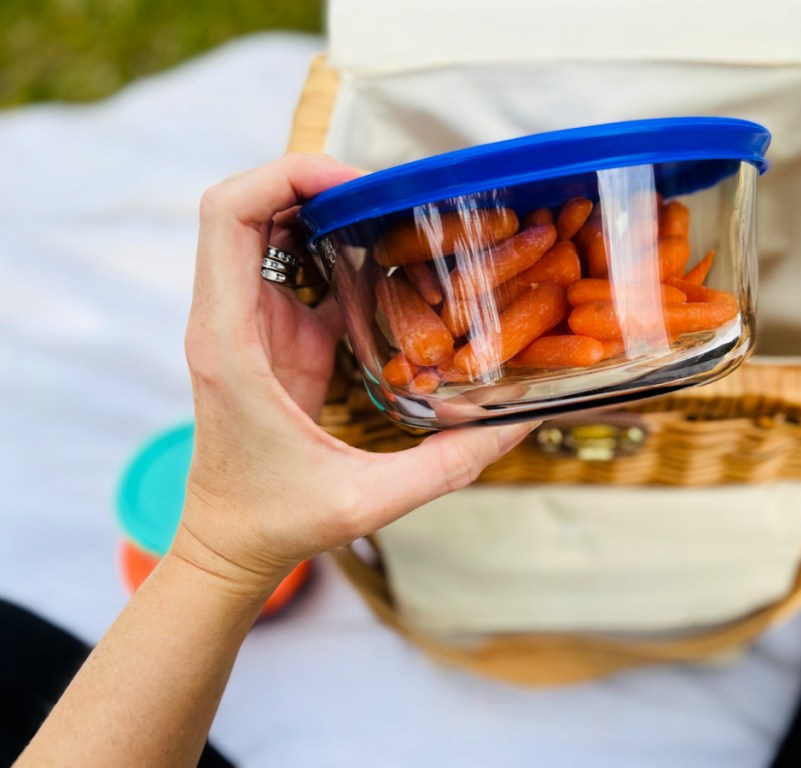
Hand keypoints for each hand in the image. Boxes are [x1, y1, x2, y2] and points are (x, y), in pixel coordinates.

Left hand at [174, 154, 534, 597]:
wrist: (228, 545)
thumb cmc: (278, 522)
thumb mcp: (371, 499)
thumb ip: (451, 463)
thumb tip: (521, 421)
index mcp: (231, 342)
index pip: (229, 216)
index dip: (287, 174)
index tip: (355, 185)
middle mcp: (227, 320)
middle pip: (246, 206)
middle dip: (312, 179)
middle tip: (388, 193)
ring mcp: (245, 324)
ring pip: (267, 229)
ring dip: (321, 208)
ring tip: (394, 215)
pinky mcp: (268, 335)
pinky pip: (292, 267)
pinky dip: (332, 248)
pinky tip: (387, 263)